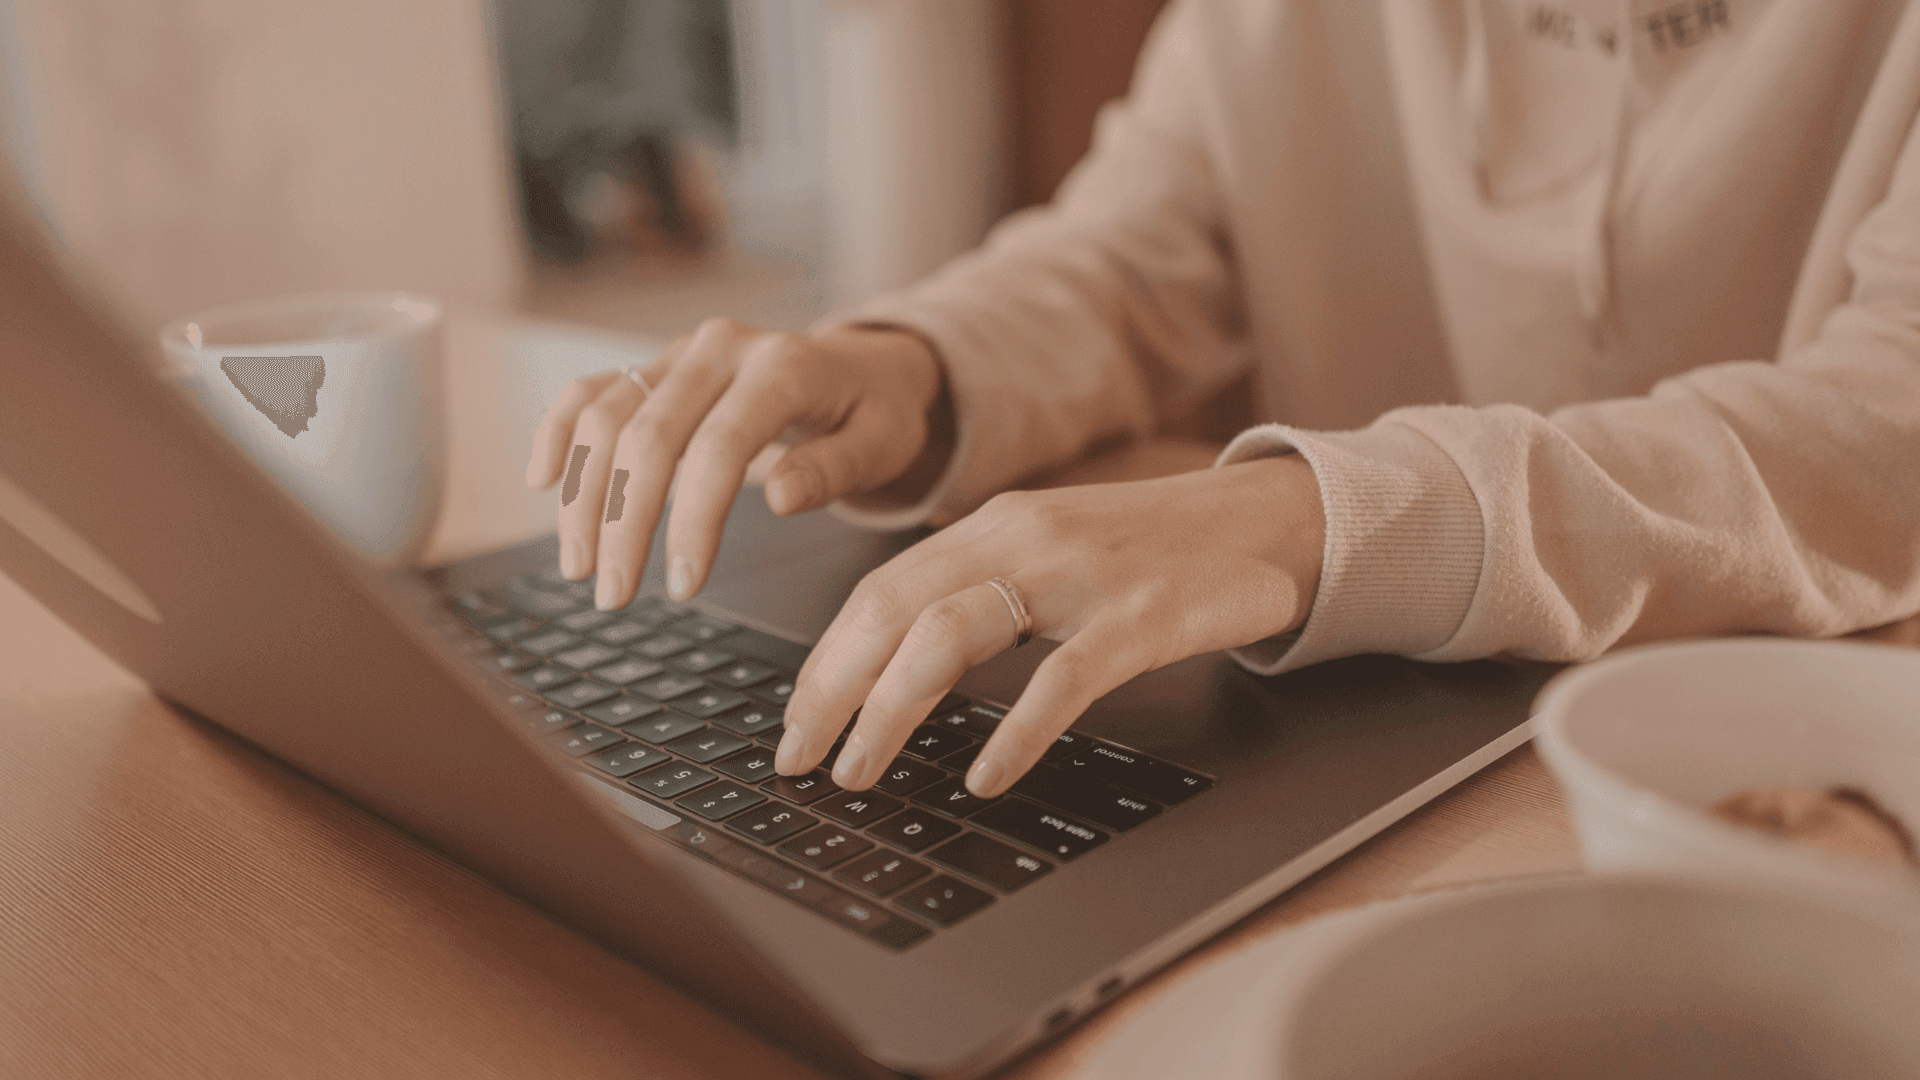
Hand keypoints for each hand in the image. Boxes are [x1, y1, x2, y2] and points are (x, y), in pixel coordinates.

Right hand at [525, 319, 950, 608]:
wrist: (864, 367)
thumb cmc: (875, 414)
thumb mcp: (881, 444)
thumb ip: (834, 469)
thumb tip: (781, 496)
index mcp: (782, 366)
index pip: (721, 448)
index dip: (694, 520)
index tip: (684, 585)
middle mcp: (721, 348)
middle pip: (649, 435)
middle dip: (623, 523)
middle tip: (614, 595)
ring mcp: (681, 353)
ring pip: (606, 416)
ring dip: (583, 494)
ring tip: (579, 567)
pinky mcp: (656, 366)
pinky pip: (591, 391)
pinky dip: (559, 432)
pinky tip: (544, 481)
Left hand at [774, 455, 1325, 796]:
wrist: (1270, 520)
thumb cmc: (1154, 551)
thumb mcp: (1052, 554)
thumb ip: (982, 592)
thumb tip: (897, 670)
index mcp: (994, 526)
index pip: (879, 591)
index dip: (825, 660)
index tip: (793, 721)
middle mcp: (1023, 539)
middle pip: (892, 609)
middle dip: (829, 690)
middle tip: (798, 759)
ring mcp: (1081, 575)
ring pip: (951, 633)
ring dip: (890, 710)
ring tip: (861, 772)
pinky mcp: (1142, 615)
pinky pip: (1062, 678)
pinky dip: (1014, 733)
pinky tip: (985, 777)